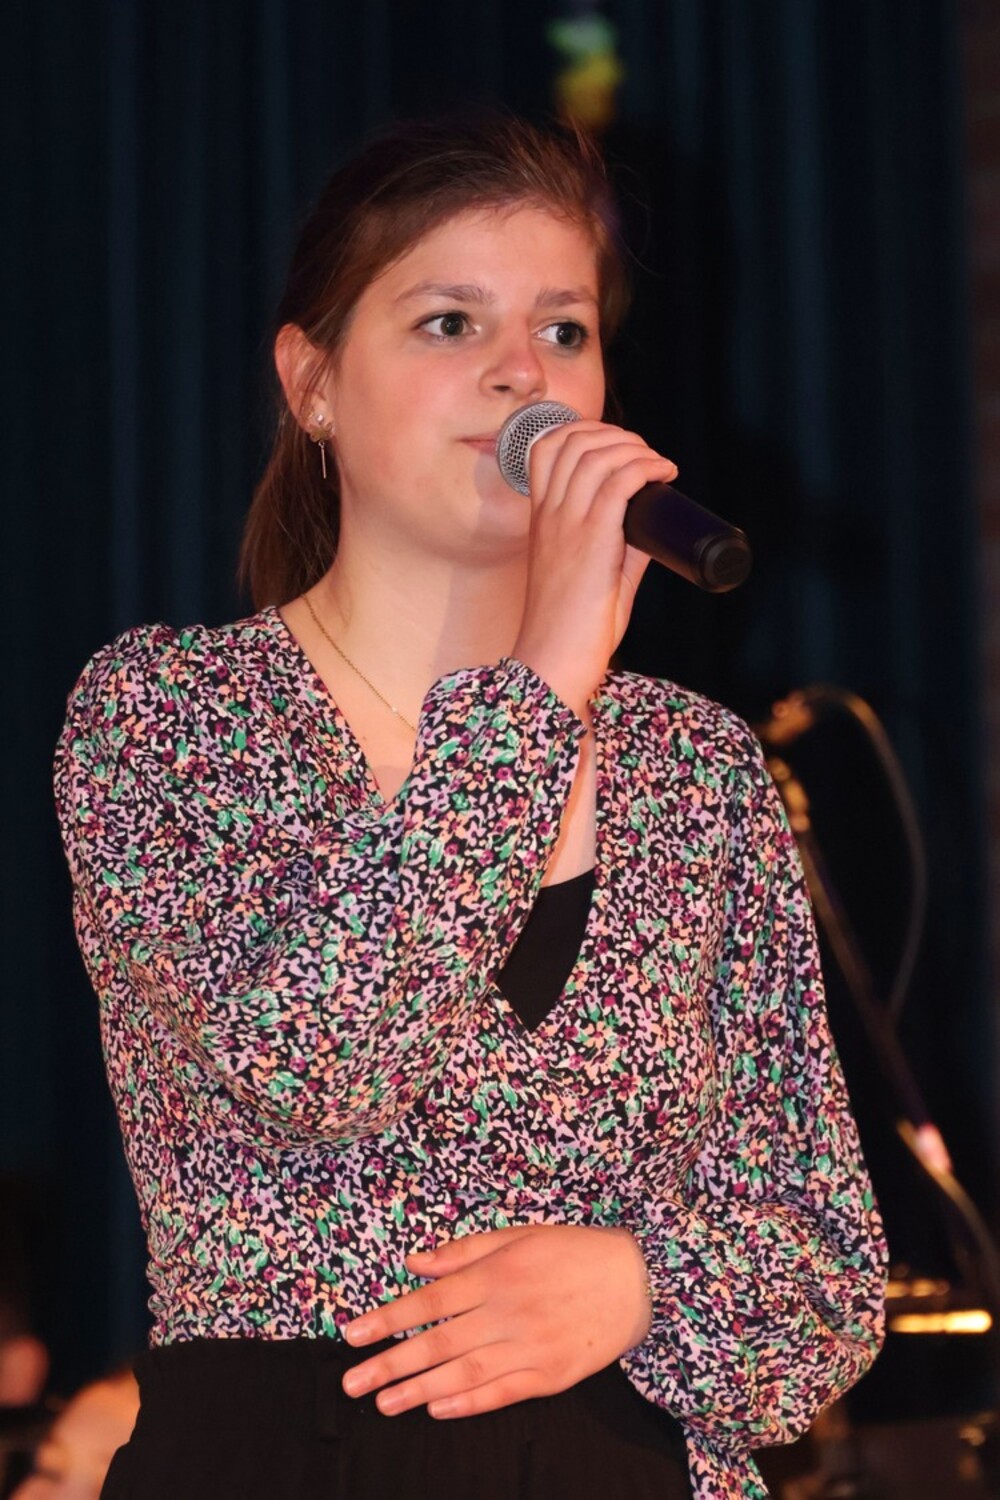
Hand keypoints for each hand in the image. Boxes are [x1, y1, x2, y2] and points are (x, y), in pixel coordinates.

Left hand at [340, 1224, 651, 1418]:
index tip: (352, 1335)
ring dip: (420, 1389)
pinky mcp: (551, 1376)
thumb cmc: (572, 1252)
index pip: (429, 1300)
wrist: (637, 1281)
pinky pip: (503, 1393)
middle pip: (439, 1341)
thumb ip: (463, 1251)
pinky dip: (469, 1402)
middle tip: (351, 1382)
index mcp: (497, 1274)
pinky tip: (438, 1409)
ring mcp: (530, 1347)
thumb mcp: (517, 1235)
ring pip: (465, 1372)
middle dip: (391, 1362)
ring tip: (384, 1402)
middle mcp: (508, 1311)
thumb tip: (414, 1262)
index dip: (388, 1319)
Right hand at [511, 422, 677, 720]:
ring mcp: (568, 524)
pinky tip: (664, 474)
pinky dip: (646, 468)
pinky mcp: (591, 540)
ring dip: (636, 448)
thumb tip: (652, 524)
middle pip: (575, 440)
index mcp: (541, 519)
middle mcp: (550, 514)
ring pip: (598, 454)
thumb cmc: (571, 627)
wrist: (555, 659)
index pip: (548, 447)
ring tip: (658, 464)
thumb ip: (619, 546)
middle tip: (646, 455)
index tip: (619, 447)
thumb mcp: (593, 575)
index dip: (585, 431)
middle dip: (618, 435)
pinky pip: (619, 482)